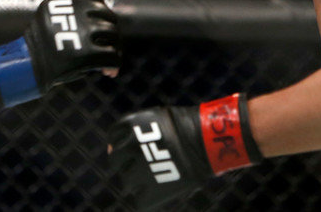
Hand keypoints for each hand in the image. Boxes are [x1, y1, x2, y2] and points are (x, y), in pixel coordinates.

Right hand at [0, 0, 120, 106]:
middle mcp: (78, 10)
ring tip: (109, 62)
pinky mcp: (87, 53)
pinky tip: (109, 72)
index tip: (102, 28)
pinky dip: (114, 64)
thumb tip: (109, 17)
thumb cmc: (43, 40)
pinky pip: (112, 56)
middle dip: (112, 34)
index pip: (97, 1)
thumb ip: (78, 12)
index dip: (103, 16)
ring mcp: (83, 31)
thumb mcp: (56, 14)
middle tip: (109, 47)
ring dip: (115, 48)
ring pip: (113, 35)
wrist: (29, 63)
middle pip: (109, 18)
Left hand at [108, 94, 263, 209]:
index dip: (121, 144)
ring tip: (156, 175)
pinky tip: (157, 191)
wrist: (206, 141)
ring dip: (137, 180)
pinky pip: (140, 200)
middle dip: (126, 162)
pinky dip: (147, 198)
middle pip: (116, 160)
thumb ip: (135, 132)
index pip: (114, 139)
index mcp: (129, 127)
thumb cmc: (185, 127)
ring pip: (127, 181)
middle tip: (143, 163)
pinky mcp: (153, 191)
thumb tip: (114, 147)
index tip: (130, 150)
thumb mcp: (154, 120)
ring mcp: (140, 171)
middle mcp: (129, 148)